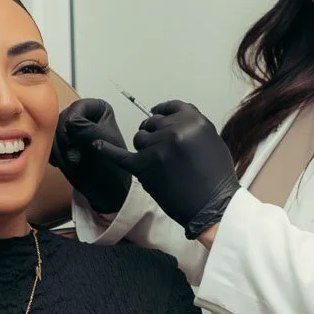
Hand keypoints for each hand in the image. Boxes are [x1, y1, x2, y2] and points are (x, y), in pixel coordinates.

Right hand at [51, 99, 132, 214]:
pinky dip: (54, 154)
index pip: (77, 107)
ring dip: (60, 149)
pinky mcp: (60, 142)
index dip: (74, 123)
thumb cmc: (111, 166)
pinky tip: (65, 162)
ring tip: (74, 160)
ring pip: (51, 130)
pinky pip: (47, 142)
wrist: (104, 189)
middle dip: (66, 139)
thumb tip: (69, 120)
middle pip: (61, 118)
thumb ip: (87, 128)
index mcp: (98, 109)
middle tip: (75, 154)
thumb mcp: (102, 143)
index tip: (78, 139)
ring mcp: (70, 129)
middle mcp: (83, 115)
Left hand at [95, 102, 239, 238]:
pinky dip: (107, 150)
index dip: (162, 111)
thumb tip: (173, 120)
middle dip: (154, 133)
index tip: (155, 113)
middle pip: (152, 122)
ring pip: (139, 138)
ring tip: (158, 164)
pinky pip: (120, 155)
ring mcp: (157, 148)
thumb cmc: (216, 178)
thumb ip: (192, 127)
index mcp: (193, 120)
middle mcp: (174, 130)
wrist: (212, 207)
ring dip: (144, 147)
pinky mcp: (143, 167)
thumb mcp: (212, 142)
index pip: (170, 106)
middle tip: (161, 150)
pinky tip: (97, 144)